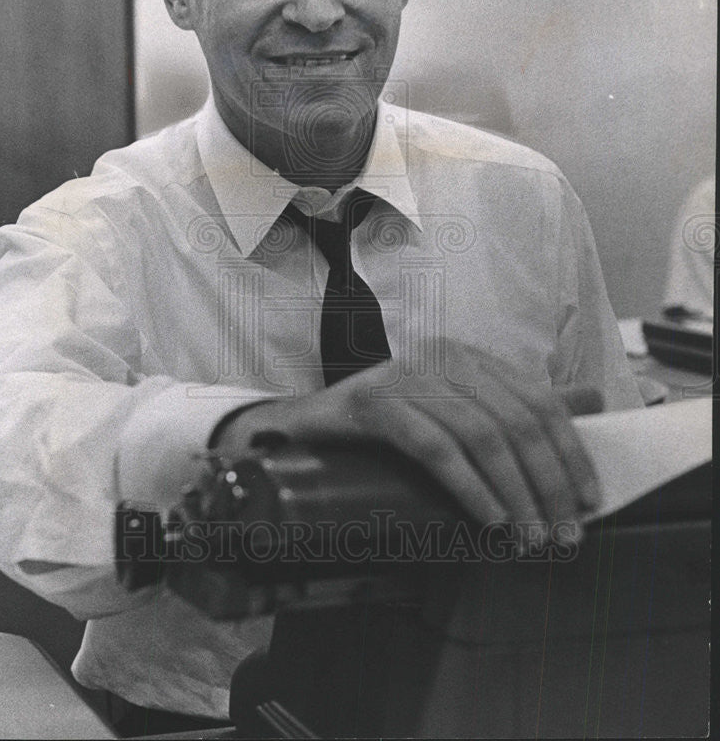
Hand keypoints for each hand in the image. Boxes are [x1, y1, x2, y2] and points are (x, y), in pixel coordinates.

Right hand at [213, 350, 600, 534]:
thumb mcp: (456, 410)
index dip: (571, 450)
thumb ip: (514, 406)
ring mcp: (407, 376)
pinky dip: (470, 488)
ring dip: (515, 494)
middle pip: (516, 420)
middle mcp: (443, 356)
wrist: (305, 428)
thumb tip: (590, 403)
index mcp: (469, 357)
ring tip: (530, 538)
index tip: (590, 500)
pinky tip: (489, 520)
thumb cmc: (387, 427)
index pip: (539, 399)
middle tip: (565, 536)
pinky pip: (436, 448)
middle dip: (549, 483)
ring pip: (481, 435)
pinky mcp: (376, 402)